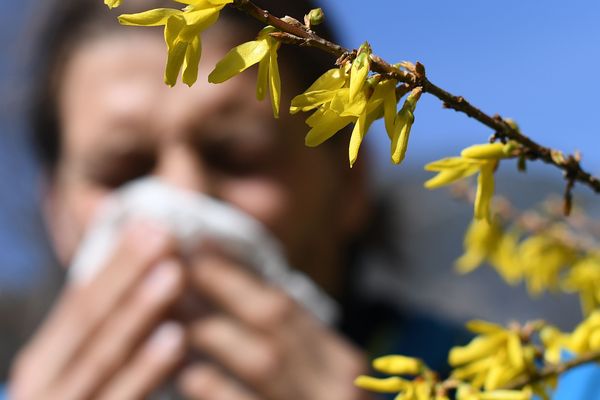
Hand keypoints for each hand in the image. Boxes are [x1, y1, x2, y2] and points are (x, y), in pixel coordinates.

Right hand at [10, 222, 185, 399]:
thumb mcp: (77, 369)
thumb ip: (100, 323)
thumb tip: (132, 250)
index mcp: (43, 362)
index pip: (79, 302)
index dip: (115, 262)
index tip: (152, 223)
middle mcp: (43, 386)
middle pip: (90, 322)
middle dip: (128, 275)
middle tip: (166, 234)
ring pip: (103, 357)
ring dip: (139, 312)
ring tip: (174, 273)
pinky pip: (120, 399)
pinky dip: (145, 368)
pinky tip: (174, 338)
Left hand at [178, 254, 369, 399]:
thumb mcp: (315, 381)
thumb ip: (286, 346)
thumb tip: (228, 295)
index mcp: (340, 361)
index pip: (285, 303)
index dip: (237, 272)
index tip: (198, 244)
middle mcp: (337, 383)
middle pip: (272, 320)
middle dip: (219, 288)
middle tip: (173, 263)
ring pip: (263, 360)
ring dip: (211, 332)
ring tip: (168, 310)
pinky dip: (221, 393)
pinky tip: (190, 377)